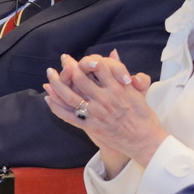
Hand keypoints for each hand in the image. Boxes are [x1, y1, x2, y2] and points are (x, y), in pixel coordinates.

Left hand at [42, 52, 164, 168]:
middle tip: (64, 60)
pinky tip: (48, 98)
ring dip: (56, 83)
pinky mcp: (91, 126)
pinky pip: (68, 115)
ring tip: (50, 73)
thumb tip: (113, 52)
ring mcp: (96, 113)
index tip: (82, 58)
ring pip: (70, 95)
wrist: (145, 141)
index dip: (88, 60)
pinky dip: (56, 107)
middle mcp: (105, 98)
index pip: (98, 66)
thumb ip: (122, 71)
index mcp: (118, 87)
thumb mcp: (137, 90)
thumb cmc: (144, 116)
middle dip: (69, 66)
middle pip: (80, 77)